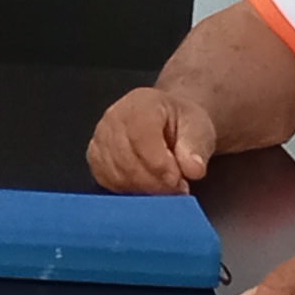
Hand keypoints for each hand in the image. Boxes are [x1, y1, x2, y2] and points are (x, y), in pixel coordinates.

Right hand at [89, 85, 217, 191]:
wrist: (168, 122)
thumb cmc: (181, 123)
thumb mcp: (199, 128)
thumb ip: (196, 147)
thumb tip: (193, 169)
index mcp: (140, 104)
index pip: (140, 136)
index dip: (158, 163)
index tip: (177, 181)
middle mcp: (113, 118)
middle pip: (126, 158)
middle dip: (154, 182)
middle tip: (178, 189)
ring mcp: (100, 138)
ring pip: (115, 173)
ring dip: (143, 188)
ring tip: (166, 188)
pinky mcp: (95, 157)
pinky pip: (107, 181)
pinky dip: (129, 191)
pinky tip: (147, 188)